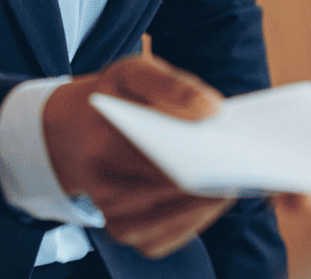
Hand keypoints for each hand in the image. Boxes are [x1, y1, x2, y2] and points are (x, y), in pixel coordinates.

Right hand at [42, 54, 236, 258]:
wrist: (66, 133)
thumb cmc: (109, 99)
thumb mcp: (130, 72)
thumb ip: (169, 83)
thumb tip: (211, 110)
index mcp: (102, 141)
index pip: (161, 157)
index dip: (201, 155)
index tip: (231, 146)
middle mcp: (102, 185)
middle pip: (171, 189)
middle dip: (211, 178)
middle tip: (244, 165)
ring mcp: (111, 214)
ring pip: (173, 219)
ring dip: (207, 203)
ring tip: (234, 181)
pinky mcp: (123, 233)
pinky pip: (168, 237)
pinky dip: (194, 220)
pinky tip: (211, 199)